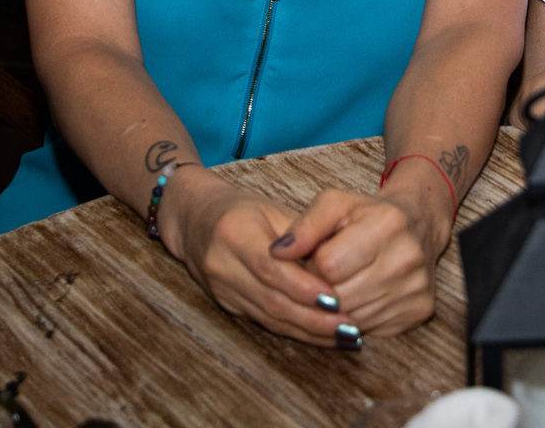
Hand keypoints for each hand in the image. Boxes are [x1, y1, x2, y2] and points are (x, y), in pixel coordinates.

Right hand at [166, 181, 357, 345]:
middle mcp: (222, 264)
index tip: (337, 300)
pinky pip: (264, 322)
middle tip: (349, 327)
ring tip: (343, 336)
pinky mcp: (226, 305)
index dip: (304, 288)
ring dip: (309, 331)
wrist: (195, 222)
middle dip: (313, 318)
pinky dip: (295, 330)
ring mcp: (221, 289)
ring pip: (269, 318)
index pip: (271, 269)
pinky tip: (321, 335)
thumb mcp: (273, 208)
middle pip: (271, 300)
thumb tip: (340, 261)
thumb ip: (303, 234)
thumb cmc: (243, 209)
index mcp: (234, 232)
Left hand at [270, 183, 447, 335]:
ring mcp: (416, 287)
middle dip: (322, 289)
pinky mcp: (420, 309)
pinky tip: (361, 295)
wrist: (417, 224)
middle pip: (340, 296)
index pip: (329, 265)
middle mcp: (407, 257)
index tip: (317, 257)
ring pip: (353, 317)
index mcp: (387, 223)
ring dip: (338, 307)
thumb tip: (277, 253)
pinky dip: (358, 317)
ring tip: (343, 283)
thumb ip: (304, 226)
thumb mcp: (334, 205)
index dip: (313, 265)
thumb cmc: (367, 215)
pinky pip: (372, 328)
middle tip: (326, 274)